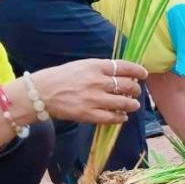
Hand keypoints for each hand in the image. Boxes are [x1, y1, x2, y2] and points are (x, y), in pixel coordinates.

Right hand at [24, 59, 147, 124]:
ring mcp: (94, 99)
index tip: (143, 74)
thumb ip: (102, 69)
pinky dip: (121, 117)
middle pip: (128, 85)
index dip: (138, 70)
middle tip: (136, 91)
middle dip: (136, 89)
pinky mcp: (89, 114)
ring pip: (125, 103)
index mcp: (95, 66)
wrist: (41, 92)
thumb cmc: (62, 77)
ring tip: (132, 105)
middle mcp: (97, 81)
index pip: (124, 67)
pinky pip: (113, 117)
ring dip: (133, 104)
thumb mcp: (82, 66)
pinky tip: (122, 116)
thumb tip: (124, 75)